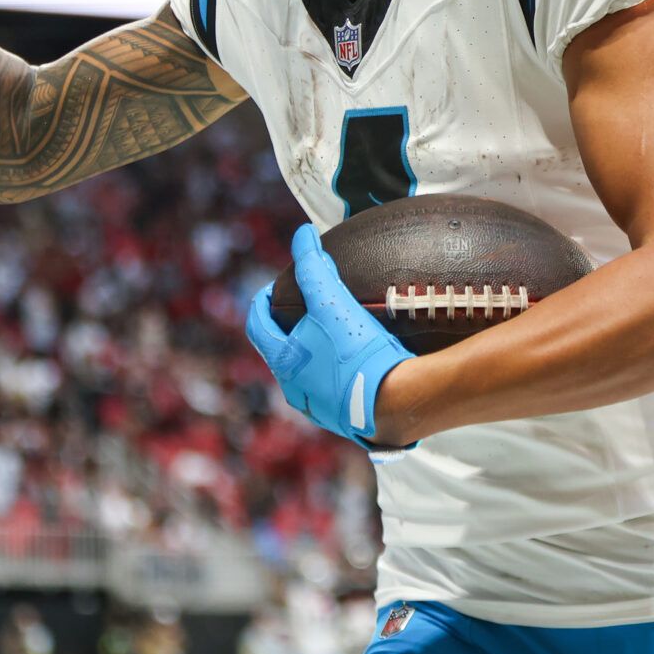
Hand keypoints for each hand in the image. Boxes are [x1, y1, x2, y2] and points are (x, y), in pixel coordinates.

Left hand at [245, 225, 416, 448]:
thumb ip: (313, 267)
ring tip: (332, 334)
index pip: (257, 326)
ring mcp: (320, 407)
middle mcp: (295, 389)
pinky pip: (334, 390)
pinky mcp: (345, 418)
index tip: (271, 289)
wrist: (395, 400)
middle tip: (304, 309)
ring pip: (307, 374)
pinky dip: (337, 373)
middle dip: (289, 327)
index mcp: (283, 362)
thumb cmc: (356, 351)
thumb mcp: (331, 302)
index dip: (260, 303)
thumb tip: (301, 235)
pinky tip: (357, 362)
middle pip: (281, 351)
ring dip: (313, 352)